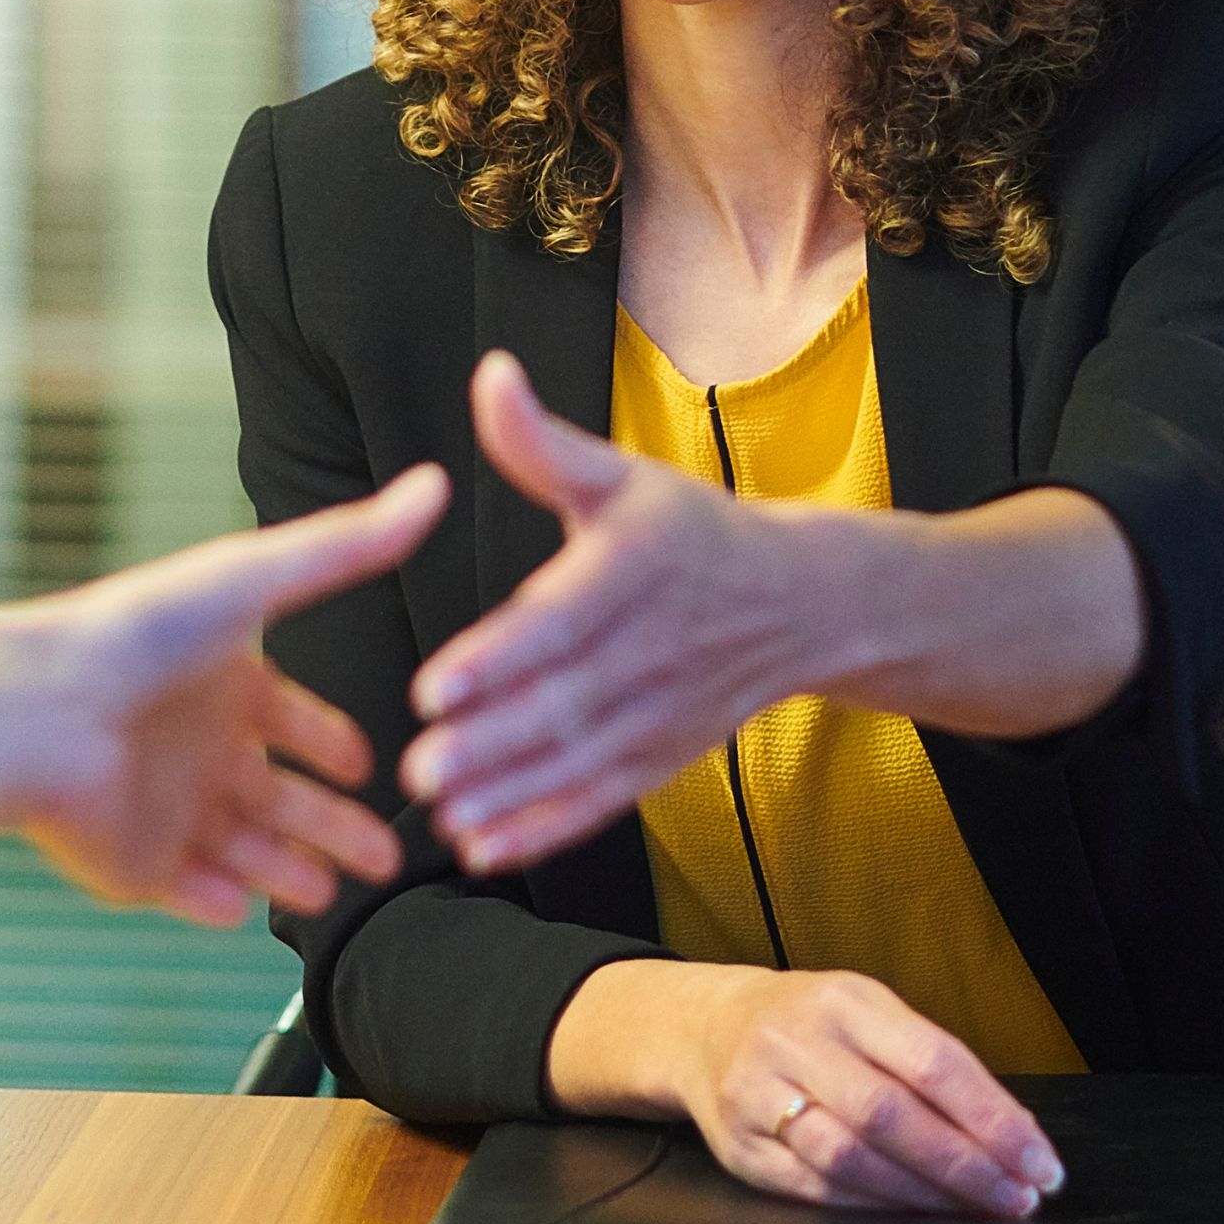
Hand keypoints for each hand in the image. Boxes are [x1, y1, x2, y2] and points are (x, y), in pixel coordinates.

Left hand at [18, 464, 448, 925]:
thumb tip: (432, 486)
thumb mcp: (253, 579)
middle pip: (278, 798)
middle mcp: (193, 748)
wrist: (41, 714)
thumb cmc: (139, 638)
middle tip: (389, 857)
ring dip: (287, 872)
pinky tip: (247, 910)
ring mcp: (162, 809)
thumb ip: (345, 546)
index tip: (366, 765)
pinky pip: (182, 890)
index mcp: (219, 685)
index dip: (328, 741)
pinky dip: (215, 901)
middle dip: (333, 827)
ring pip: (241, 851)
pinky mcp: (133, 864)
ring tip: (334, 894)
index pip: (287, 719)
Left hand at [410, 351, 821, 874]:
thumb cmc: (689, 530)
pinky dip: (548, 828)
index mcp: (634, 572)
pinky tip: (486, 848)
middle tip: (421, 766)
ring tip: (444, 814)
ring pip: (580, 760)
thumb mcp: (621, 477)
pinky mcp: (664, 757)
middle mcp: (651, 649)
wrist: (802, 602)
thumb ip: (543, 444)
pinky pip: (604, 799)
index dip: (498, 658)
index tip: (434, 686)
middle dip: (491, 742)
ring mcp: (662, 712)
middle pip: (565, 704)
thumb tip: (490, 375)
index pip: (560, 622)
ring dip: (511, 793)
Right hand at [565, 960, 1063, 1216]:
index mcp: (842, 999)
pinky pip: (816, 1189)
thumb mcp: (868, 1014)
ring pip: (849, 1158)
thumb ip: (929, 1063)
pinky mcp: (740, 1148)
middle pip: (888, 1114)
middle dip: (966, 1167)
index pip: (931, 1061)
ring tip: (974, 1210)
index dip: (994, 1119)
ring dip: (923, 1195)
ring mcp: (757, 1094)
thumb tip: (1013, 1137)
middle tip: (1017, 1199)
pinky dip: (875, 1208)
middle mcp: (792, 1040)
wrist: (704, 1029)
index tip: (1041, 1163)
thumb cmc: (811, 1026)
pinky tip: (914, 1214)